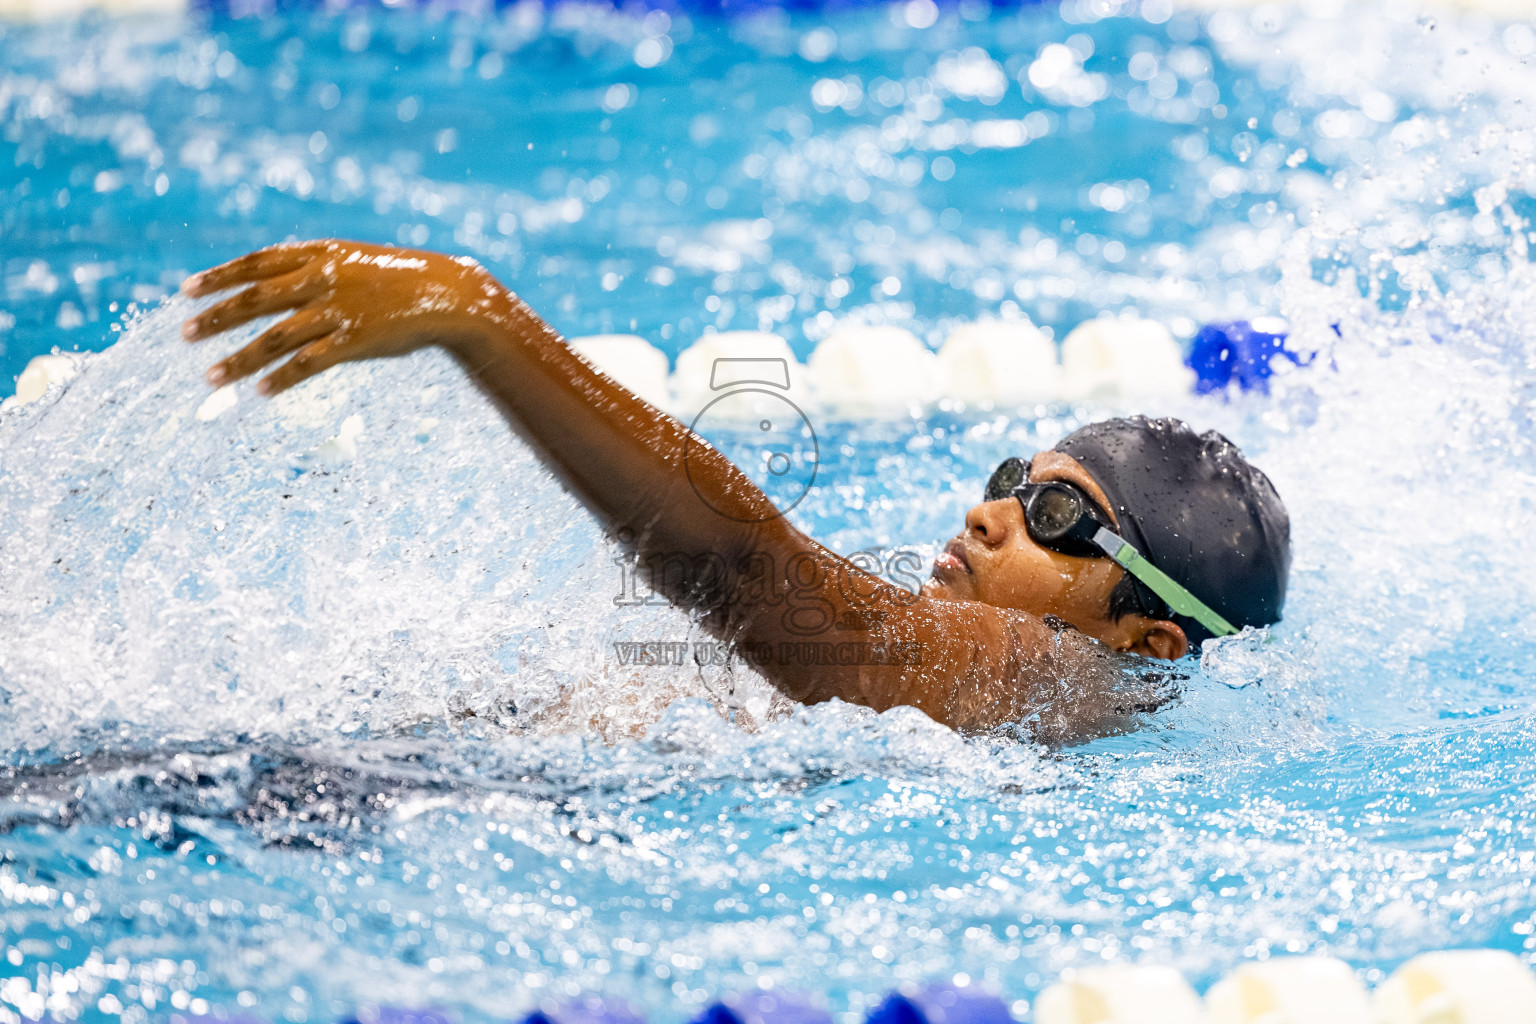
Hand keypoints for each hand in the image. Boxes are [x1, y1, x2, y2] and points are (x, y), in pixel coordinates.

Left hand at [180, 240, 512, 394]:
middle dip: (216, 318)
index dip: (219, 276)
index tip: (186, 292)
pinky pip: (309, 363)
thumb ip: (312, 268)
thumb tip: (268, 282)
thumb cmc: (396, 280)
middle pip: (256, 300)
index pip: (257, 263)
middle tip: (184, 335)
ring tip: (210, 378)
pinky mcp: (355, 342)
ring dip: (240, 359)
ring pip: (275, 337)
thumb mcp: (351, 260)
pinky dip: (282, 378)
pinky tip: (261, 392)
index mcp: (320, 254)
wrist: (448, 294)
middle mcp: (323, 279)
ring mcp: (338, 311)